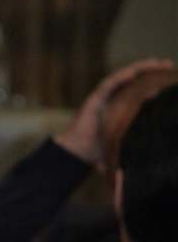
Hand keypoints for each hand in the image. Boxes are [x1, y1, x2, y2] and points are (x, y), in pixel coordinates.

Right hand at [55, 58, 174, 167]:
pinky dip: (122, 77)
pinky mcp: (94, 98)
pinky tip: (134, 72)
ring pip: (125, 77)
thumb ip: (133, 158)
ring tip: (157, 63)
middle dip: (153, 71)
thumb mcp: (121, 152)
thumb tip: (144, 178)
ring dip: (141, 68)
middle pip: (136, 80)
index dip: (156, 84)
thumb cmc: (95, 155)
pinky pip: (110, 84)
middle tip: (170, 65)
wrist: (74, 154)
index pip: (142, 92)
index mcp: (122, 109)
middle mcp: (114, 100)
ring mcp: (104, 97)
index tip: (172, 80)